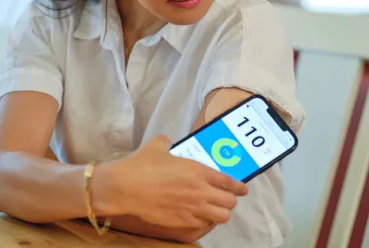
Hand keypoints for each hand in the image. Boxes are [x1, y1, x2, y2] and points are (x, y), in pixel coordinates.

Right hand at [109, 135, 247, 228]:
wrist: (126, 187)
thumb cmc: (143, 164)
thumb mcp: (157, 146)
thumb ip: (168, 143)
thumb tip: (168, 143)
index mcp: (198, 170)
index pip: (228, 182)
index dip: (238, 187)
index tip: (242, 189)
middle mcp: (200, 191)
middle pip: (229, 203)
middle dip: (230, 200)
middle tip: (226, 197)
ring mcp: (192, 208)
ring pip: (221, 217)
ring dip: (221, 212)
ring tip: (215, 208)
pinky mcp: (182, 222)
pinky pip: (204, 225)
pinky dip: (206, 221)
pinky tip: (199, 215)